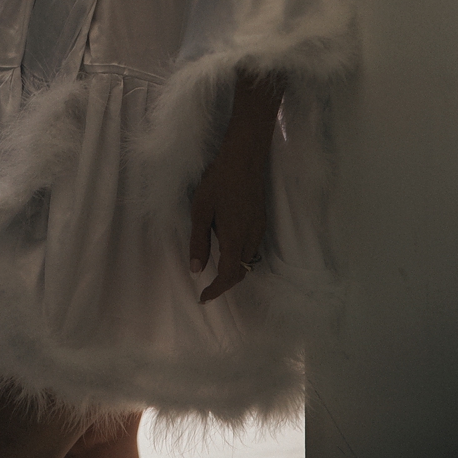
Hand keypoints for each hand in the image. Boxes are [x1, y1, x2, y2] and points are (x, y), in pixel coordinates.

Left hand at [189, 153, 266, 303]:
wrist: (243, 159)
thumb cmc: (218, 182)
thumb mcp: (201, 211)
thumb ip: (199, 242)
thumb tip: (196, 270)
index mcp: (234, 237)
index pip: (229, 275)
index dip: (217, 290)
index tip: (204, 298)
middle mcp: (250, 237)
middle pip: (241, 271)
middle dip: (225, 283)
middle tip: (207, 287)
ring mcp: (259, 228)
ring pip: (249, 260)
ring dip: (234, 270)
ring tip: (215, 270)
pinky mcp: (261, 220)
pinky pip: (252, 248)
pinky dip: (240, 256)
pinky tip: (227, 247)